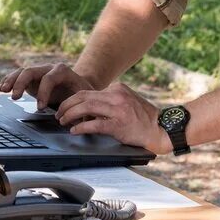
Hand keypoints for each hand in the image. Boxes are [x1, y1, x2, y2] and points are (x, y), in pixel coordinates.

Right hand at [0, 63, 93, 108]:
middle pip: (31, 70)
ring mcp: (39, 71)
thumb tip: (78, 123)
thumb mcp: (84, 99)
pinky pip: (18, 76)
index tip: (40, 108)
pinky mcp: (32, 77)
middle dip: (21, 83)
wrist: (80, 85)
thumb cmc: (82, 93)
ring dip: (12, 80)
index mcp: (63, 71)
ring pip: (22, 71)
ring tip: (3, 90)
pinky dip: (9, 80)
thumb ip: (81, 108)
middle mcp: (49, 68)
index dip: (43, 92)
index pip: (50, 78)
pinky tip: (1, 88)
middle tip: (15, 97)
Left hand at [56, 83, 170, 154]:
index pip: (88, 92)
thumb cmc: (144, 118)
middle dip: (67, 105)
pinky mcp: (118, 125)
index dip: (73, 100)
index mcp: (117, 89)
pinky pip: (94, 124)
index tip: (66, 107)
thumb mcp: (127, 101)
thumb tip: (89, 107)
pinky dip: (81, 127)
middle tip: (58, 114)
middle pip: (83, 96)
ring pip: (86, 107)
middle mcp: (116, 96)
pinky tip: (74, 130)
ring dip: (70, 114)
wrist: (161, 129)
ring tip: (62, 121)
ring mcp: (118, 110)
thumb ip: (111, 100)